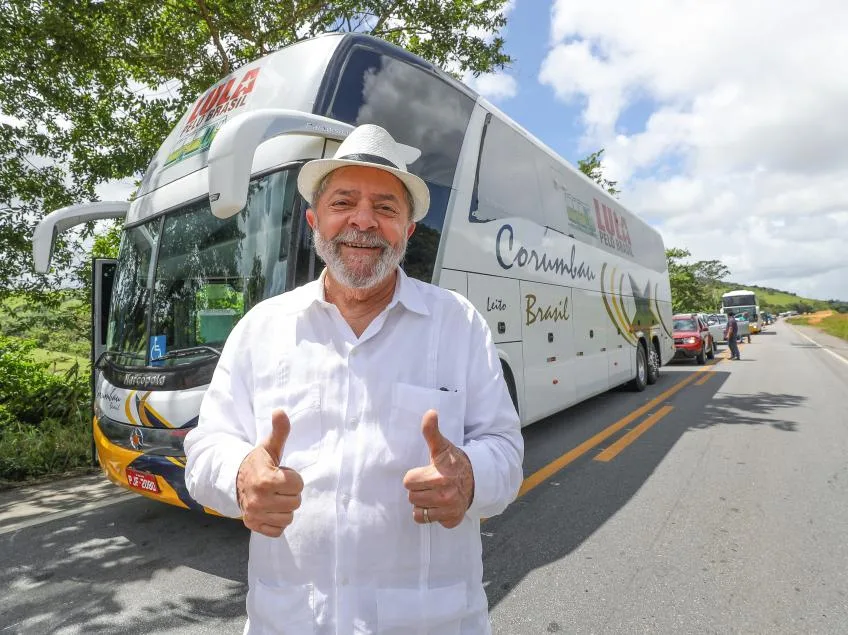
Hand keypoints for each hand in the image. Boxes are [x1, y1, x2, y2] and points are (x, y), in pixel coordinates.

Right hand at [236, 408, 303, 536]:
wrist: (235, 480)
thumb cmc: (258, 462)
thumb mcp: (269, 447)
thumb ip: (279, 431)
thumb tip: (280, 411)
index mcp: (266, 480)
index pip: (298, 485)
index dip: (294, 478)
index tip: (282, 473)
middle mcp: (259, 500)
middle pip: (295, 502)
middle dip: (290, 493)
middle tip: (278, 486)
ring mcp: (255, 515)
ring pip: (288, 518)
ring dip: (285, 508)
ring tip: (274, 497)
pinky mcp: (253, 526)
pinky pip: (278, 530)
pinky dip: (277, 521)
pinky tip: (271, 509)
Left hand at [403, 409, 474, 528]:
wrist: (477, 479)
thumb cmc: (455, 462)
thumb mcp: (443, 446)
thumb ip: (432, 431)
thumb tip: (430, 412)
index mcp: (438, 477)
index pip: (408, 481)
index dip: (415, 476)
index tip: (426, 472)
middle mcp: (444, 496)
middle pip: (412, 497)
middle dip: (419, 489)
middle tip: (430, 482)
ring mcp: (448, 510)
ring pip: (418, 511)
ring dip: (423, 503)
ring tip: (433, 493)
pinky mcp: (451, 520)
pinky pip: (427, 521)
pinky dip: (431, 514)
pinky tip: (439, 505)